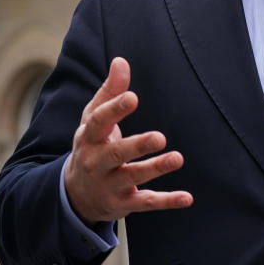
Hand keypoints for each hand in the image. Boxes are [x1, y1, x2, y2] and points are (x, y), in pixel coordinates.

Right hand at [64, 57, 192, 222]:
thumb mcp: (93, 120)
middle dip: (137, 145)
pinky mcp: (124, 203)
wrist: (75, 195)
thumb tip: (121, 61)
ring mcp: (110, 185)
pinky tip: (188, 197)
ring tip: (177, 158)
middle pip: (116, 153)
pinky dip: (167, 201)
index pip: (99, 122)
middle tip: (159, 137)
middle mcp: (96, 162)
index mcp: (89, 137)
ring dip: (155, 169)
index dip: (114, 110)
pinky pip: (146, 203)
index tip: (133, 97)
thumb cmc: (92, 145)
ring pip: (133, 177)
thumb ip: (109, 91)